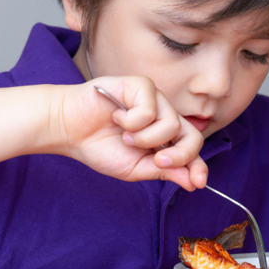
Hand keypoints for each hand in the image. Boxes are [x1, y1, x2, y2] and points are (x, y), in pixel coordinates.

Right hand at [50, 76, 205, 190]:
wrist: (69, 129)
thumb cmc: (100, 146)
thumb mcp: (135, 168)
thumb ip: (164, 171)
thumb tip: (193, 182)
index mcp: (165, 137)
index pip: (191, 150)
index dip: (198, 166)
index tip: (198, 182)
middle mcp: (164, 116)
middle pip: (193, 136)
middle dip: (179, 155)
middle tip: (157, 160)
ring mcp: (155, 99)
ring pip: (172, 124)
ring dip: (145, 138)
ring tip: (125, 135)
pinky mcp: (142, 85)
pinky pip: (151, 109)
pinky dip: (131, 121)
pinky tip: (117, 117)